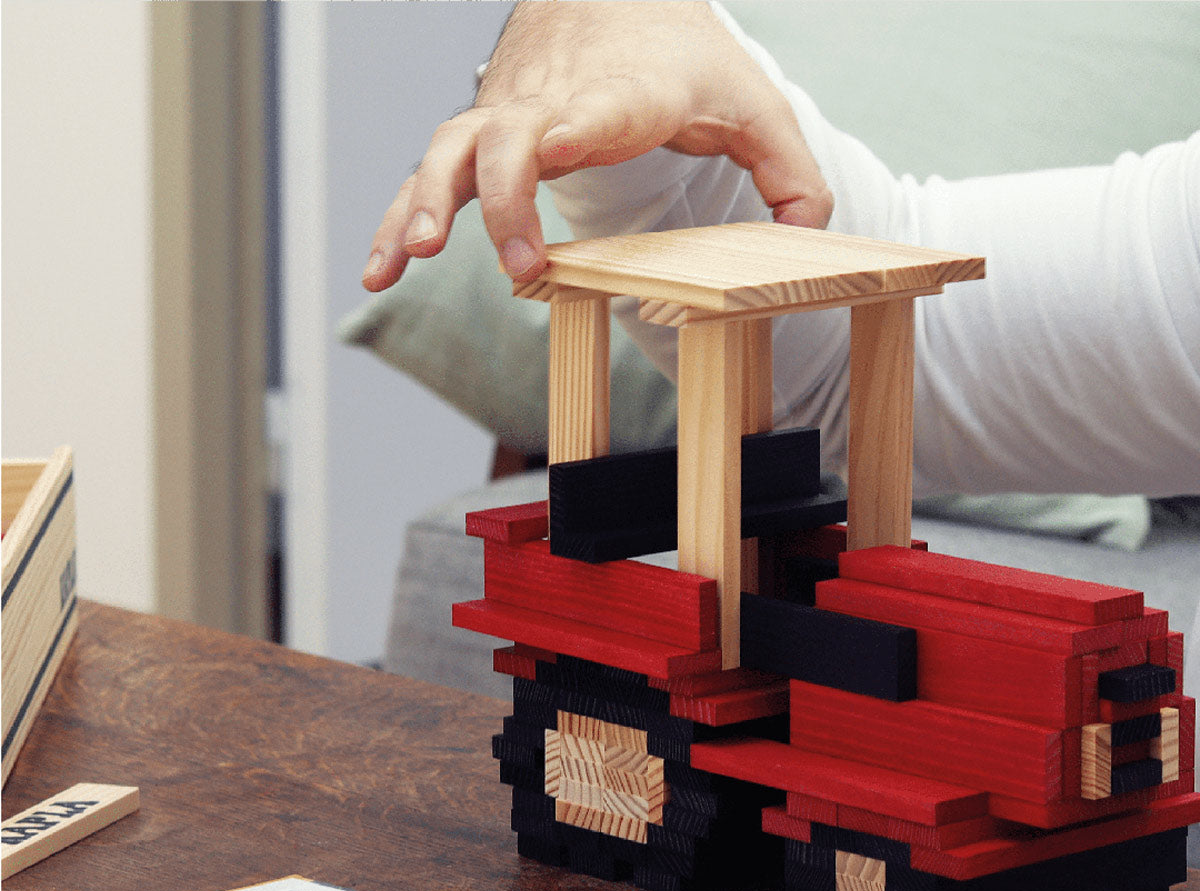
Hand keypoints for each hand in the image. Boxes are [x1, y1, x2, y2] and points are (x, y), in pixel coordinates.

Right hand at [362, 1, 832, 289]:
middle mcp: (554, 102)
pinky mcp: (479, 137)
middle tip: (520, 261)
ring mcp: (507, 118)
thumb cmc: (680, 57)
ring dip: (426, 207)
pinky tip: (381, 270)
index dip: (572, 127)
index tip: (550, 149)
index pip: (596, 108)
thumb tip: (810, 231)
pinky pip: (430, 178)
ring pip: (451, 154)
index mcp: (625, 92)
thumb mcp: (750, 102)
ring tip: (409, 262)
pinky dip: (399, 220)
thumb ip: (789, 166)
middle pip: (510, 138)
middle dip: (505, 199)